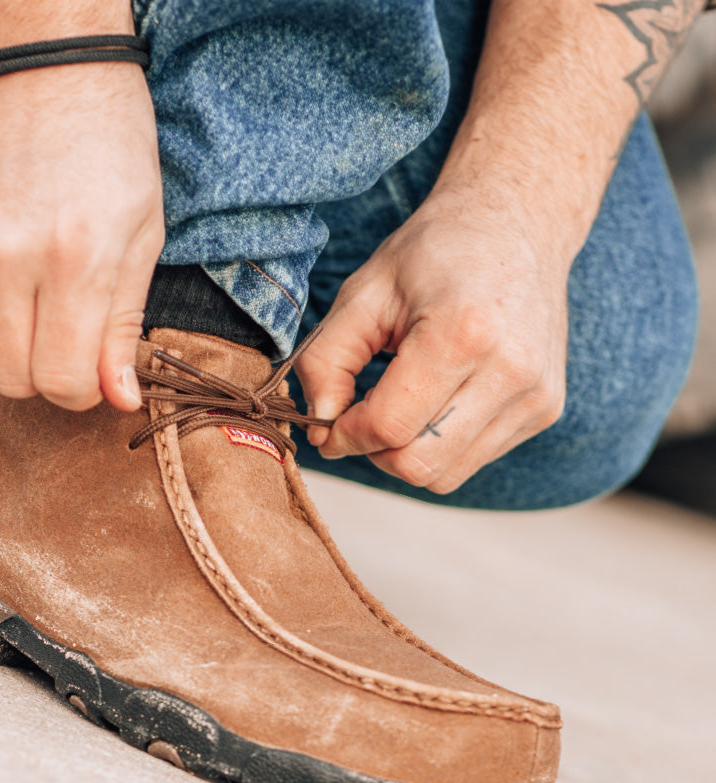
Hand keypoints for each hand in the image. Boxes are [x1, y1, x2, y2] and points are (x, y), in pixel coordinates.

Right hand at [0, 62, 164, 410]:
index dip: (83, 394)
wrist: (41, 57)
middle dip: (47, 379)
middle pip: (14, 380)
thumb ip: (124, 326)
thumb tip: (119, 399)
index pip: (62, 382)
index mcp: (77, 261)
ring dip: (21, 331)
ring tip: (47, 277)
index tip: (96, 377)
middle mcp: (10, 258)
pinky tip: (15, 246)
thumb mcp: (143, 233)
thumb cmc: (110, 144)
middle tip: (71, 345)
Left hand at [296, 187, 568, 493]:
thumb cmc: (436, 252)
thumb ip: (326, 360)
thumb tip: (319, 423)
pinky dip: (438, 446)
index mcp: (463, 334)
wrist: (518, 224)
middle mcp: (511, 372)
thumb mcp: (363, 292)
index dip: (345, 436)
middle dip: (372, 452)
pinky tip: (434, 401)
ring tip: (397, 405)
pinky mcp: (546, 410)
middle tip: (357, 417)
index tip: (326, 423)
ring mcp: (536, 396)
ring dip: (405, 453)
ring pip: (444, 476)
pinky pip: (472, 461)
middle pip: (418, 465)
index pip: (389, 427)